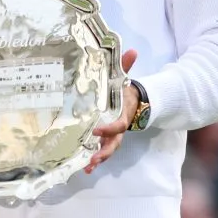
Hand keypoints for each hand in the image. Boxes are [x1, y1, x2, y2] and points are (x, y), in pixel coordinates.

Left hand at [86, 48, 138, 173]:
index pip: (118, 125)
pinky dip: (94, 159)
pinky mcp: (105, 139)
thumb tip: (134, 50)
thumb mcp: (125, 77)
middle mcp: (117, 128)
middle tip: (94, 158)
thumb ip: (127, 66)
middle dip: (104, 152)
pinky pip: (101, 150)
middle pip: (113, 143)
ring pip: (107, 150)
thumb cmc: (125, 90)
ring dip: (98, 159)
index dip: (109, 129)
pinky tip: (83, 166)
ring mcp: (112, 135)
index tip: (96, 130)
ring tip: (87, 167)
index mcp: (122, 114)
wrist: (134, 100)